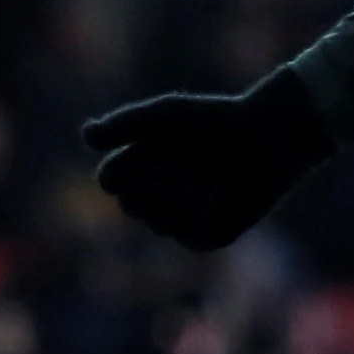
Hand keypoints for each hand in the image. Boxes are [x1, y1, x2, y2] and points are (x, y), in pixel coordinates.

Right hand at [80, 76, 336, 250]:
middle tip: (184, 160)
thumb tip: (85, 136)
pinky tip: (219, 195)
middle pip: (130, 204)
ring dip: (180, 194)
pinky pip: (187, 234)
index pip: (110, 180)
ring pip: (157, 222)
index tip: (151, 146)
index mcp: (141, 167)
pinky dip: (201, 211)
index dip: (125, 166)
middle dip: (155, 179)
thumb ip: (124, 124)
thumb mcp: (165, 116)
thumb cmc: (215, 121)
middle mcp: (157, 196)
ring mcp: (181, 219)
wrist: (268, 137)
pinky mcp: (207, 237)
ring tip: (209, 176)